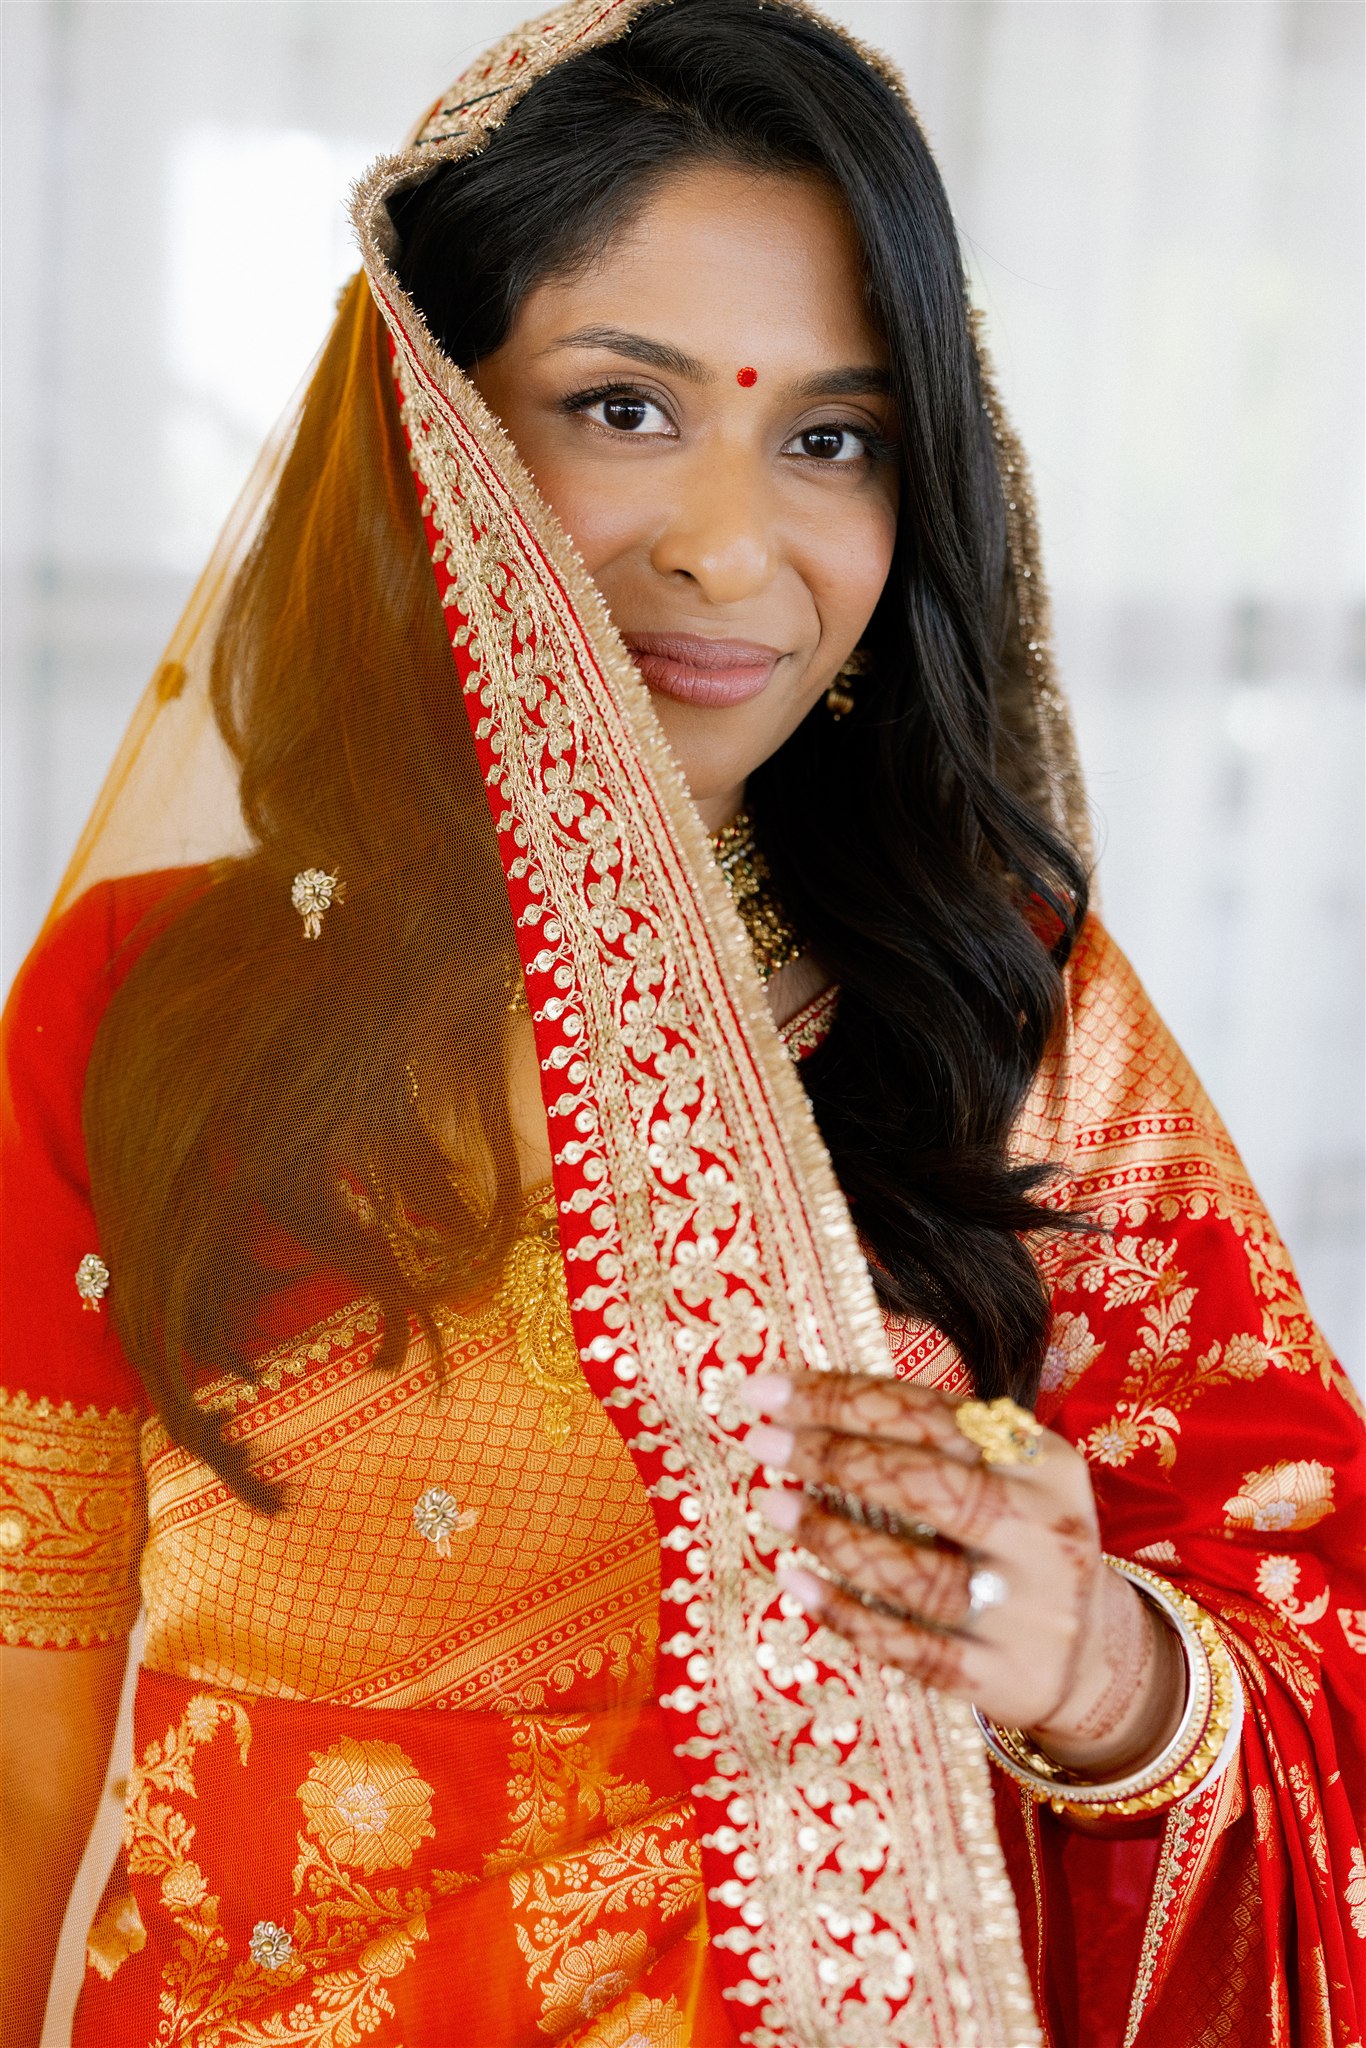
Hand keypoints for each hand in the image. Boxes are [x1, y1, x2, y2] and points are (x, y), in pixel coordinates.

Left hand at [739, 1372, 1185, 1777]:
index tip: (768, 1392)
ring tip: (777, 1505)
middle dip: (834, 1458)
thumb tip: (804, 1401)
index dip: (843, 1399)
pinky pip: (910, 1649)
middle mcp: (1045, 1533)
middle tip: (763, 1444)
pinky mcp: (1004, 1678)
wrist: (1094, 1653)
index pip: (933, 1416)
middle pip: (928, 1487)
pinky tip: (796, 1580)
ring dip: (832, 1534)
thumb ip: (935, 1442)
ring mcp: (1029, 1612)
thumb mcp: (1009, 1477)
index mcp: (1045, 1464)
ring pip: (916, 1573)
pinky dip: (843, 1613)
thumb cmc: (1017, 1539)